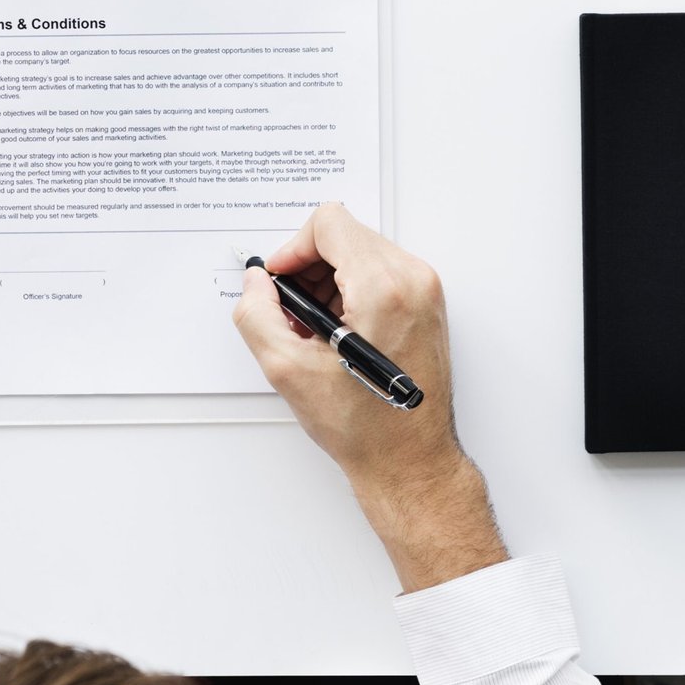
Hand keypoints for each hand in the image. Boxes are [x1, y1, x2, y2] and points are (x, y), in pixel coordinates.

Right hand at [232, 203, 506, 591]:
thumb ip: (257, 313)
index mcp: (382, 288)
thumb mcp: (288, 370)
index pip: (329, 223)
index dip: (293, 248)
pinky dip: (351, 288)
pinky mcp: (427, 304)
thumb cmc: (365, 426)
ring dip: (329, 279)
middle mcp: (412, 280)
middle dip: (309, 267)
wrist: (411, 461)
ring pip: (361, 250)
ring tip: (314, 327)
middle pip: (345, 234)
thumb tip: (257, 284)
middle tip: (292, 309)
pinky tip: (336, 330)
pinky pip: (380, 271)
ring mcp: (425, 291)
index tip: (281, 280)